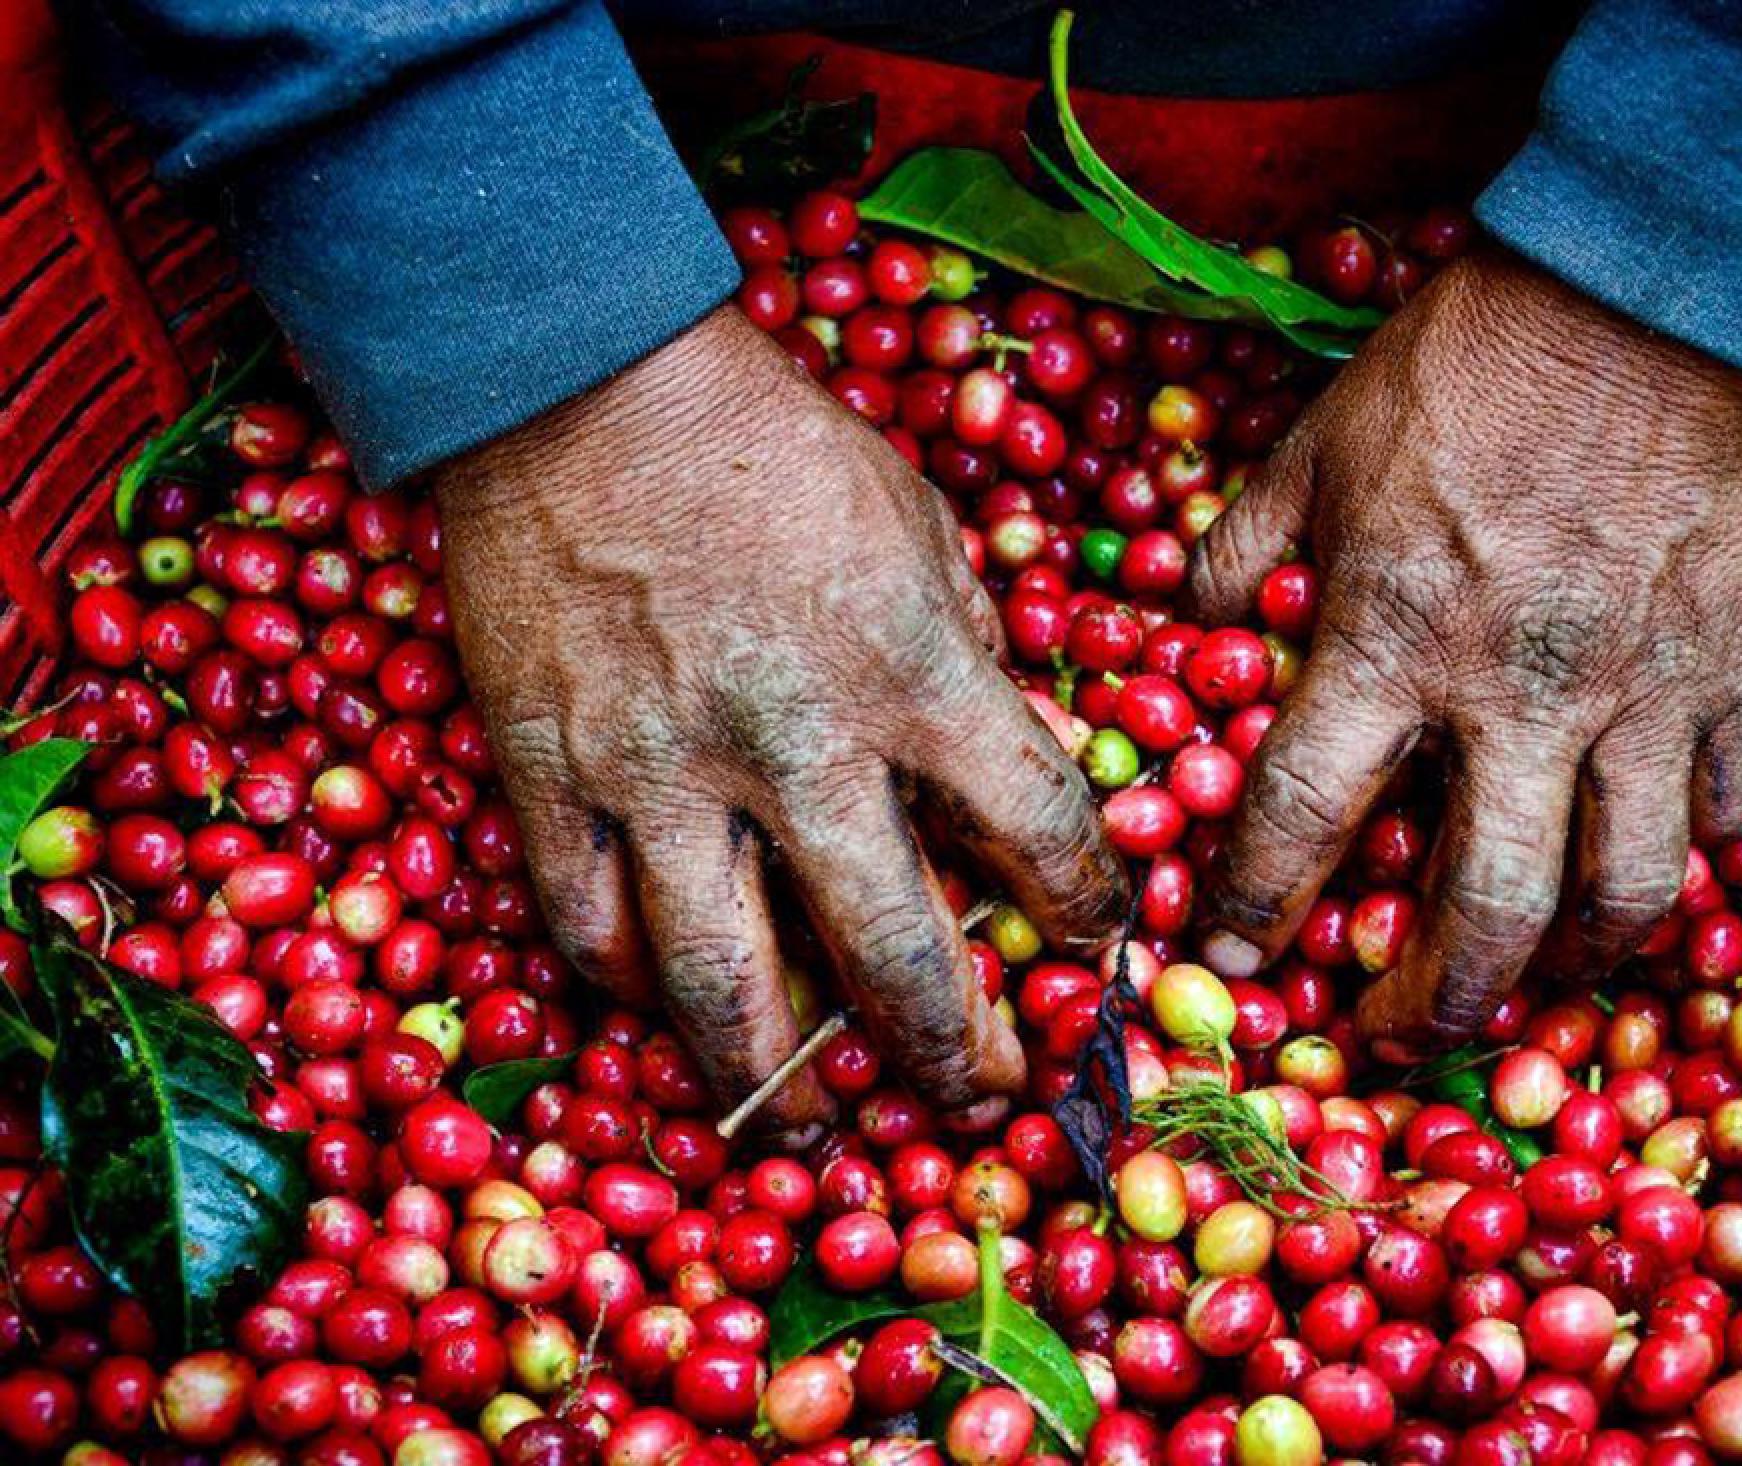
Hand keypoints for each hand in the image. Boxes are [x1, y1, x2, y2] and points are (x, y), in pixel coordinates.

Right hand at [434, 306, 1128, 1134]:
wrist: (585, 384)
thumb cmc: (774, 450)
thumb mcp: (920, 532)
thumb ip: (969, 663)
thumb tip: (1010, 772)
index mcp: (914, 670)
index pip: (1039, 830)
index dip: (1085, 910)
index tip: (1094, 947)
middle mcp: (797, 745)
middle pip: (890, 955)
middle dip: (952, 1051)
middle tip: (979, 1095)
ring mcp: (661, 773)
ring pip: (720, 985)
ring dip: (775, 1081)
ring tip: (803, 1126)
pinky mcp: (549, 776)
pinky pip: (587, 928)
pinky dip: (632, 991)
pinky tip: (669, 1010)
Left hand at [1190, 249, 1741, 1051]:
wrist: (1655, 283)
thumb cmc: (1469, 364)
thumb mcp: (1318, 444)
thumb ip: (1244, 551)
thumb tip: (1185, 626)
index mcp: (1392, 638)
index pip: (1300, 817)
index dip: (1252, 906)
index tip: (1230, 956)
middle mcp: (1519, 696)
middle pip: (1486, 913)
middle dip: (1436, 1004)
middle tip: (1399, 1029)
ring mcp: (1644, 693)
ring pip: (1628, 895)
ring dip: (1576, 965)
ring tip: (1538, 979)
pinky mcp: (1740, 670)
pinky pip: (1727, 809)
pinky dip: (1693, 856)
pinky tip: (1655, 861)